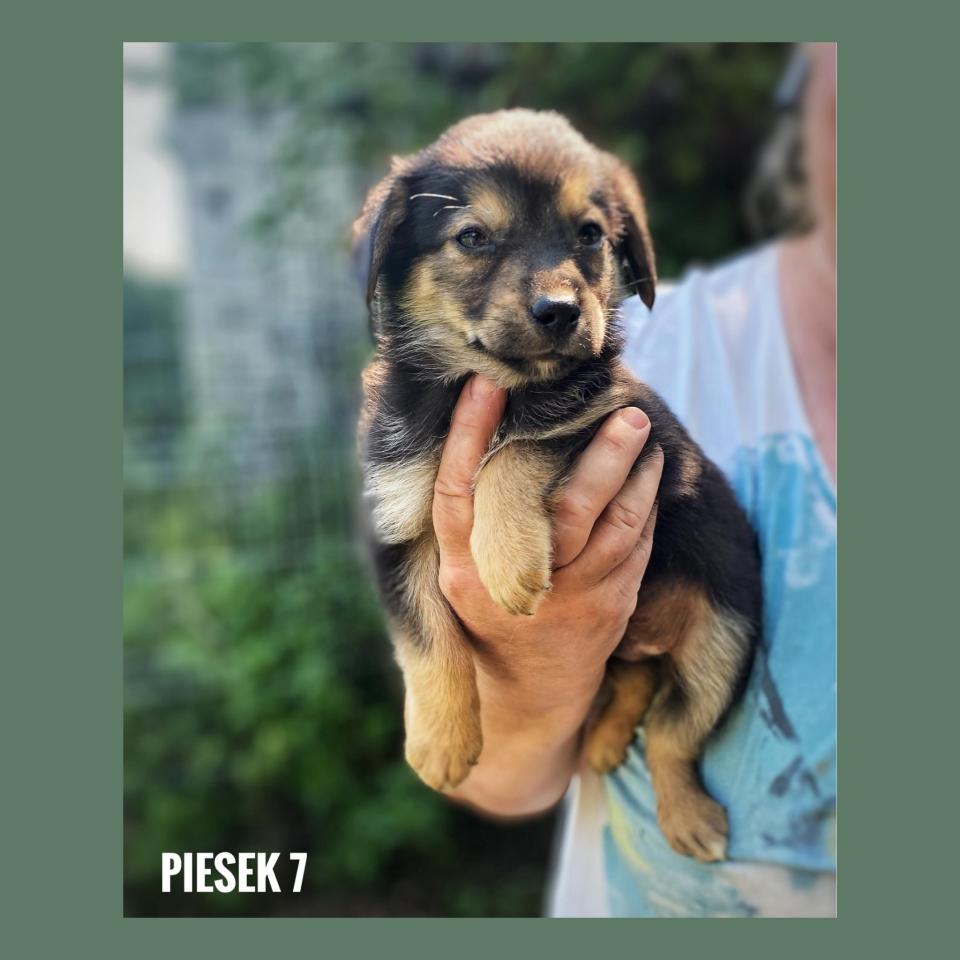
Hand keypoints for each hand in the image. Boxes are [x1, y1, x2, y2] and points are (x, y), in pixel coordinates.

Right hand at [432, 374, 662, 814]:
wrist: (526, 695)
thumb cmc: (485, 612)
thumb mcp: (457, 570)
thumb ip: (457, 510)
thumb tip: (431, 417)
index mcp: (462, 570)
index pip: (457, 494)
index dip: (465, 437)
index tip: (482, 385)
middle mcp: (515, 584)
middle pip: (566, 510)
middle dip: (602, 455)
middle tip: (627, 409)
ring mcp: (571, 600)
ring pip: (616, 526)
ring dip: (637, 475)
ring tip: (642, 431)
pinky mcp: (610, 609)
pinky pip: (638, 547)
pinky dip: (647, 506)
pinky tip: (649, 475)